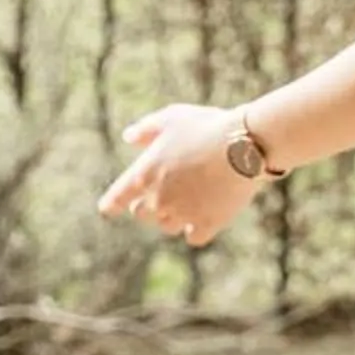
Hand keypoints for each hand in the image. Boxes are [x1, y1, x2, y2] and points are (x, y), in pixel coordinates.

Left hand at [96, 104, 265, 247]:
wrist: (245, 146)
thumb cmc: (208, 126)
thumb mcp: (173, 117)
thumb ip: (146, 129)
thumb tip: (129, 138)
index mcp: (145, 174)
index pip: (116, 199)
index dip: (111, 204)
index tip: (108, 208)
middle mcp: (159, 199)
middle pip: (142, 214)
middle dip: (148, 205)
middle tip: (164, 192)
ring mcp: (184, 214)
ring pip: (168, 226)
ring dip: (173, 216)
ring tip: (188, 201)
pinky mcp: (209, 224)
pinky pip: (194, 236)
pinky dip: (196, 229)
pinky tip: (204, 218)